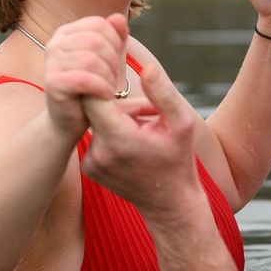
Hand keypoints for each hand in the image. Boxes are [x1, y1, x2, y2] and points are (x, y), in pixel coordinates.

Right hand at [42, 14, 128, 139]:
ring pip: (91, 59)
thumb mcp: (107, 59)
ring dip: (108, 76)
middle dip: (113, 61)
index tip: (116, 62)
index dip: (115, 42)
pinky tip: (105, 95)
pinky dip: (101, 87)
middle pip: (96, 40)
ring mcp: (51, 62)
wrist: (70, 120)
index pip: (99, 24)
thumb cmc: (90, 88)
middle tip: (114, 79)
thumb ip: (115, 38)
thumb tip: (118, 18)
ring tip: (108, 88)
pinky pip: (84, 78)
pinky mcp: (52, 83)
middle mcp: (55, 43)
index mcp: (67, 33)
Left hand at [80, 50, 202, 220]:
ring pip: (94, 122)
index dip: (103, 83)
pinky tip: (132, 144)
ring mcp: (91, 163)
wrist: (170, 204)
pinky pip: (94, 138)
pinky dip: (109, 134)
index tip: (121, 81)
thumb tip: (146, 66)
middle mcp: (99, 152)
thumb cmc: (179, 160)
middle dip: (115, 101)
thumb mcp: (181, 123)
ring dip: (114, 118)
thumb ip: (162, 93)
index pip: (93, 96)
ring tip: (142, 129)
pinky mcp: (89, 169)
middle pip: (93, 107)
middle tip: (142, 108)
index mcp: (119, 138)